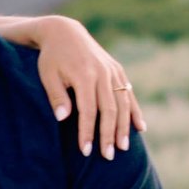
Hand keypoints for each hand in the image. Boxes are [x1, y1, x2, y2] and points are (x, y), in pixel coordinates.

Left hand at [30, 19, 142, 158]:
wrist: (65, 32)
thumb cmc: (52, 57)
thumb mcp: (47, 75)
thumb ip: (56, 96)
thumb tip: (62, 118)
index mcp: (84, 75)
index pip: (88, 111)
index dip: (88, 132)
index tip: (85, 151)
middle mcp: (102, 73)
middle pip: (109, 110)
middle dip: (109, 135)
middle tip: (108, 156)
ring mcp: (112, 71)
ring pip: (123, 103)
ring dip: (124, 127)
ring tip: (123, 147)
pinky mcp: (118, 70)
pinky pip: (129, 93)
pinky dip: (135, 111)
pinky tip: (140, 128)